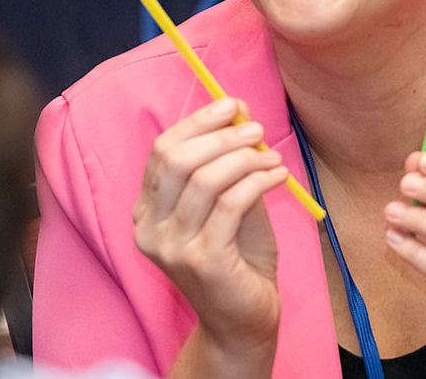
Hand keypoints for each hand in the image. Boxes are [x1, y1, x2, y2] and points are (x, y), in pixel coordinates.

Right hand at [133, 97, 288, 358]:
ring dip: (245, 158)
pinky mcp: (202, 260)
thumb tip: (238, 111)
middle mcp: (149, 228)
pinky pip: (231, 203)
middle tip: (256, 129)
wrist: (244, 319)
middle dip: (221, 136)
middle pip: (178, 159)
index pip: (163, 150)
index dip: (199, 122)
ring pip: (205, 179)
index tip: (233, 106)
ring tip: (272, 156)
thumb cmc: (238, 257)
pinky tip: (279, 177)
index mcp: (147, 210)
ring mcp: (172, 247)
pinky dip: (258, 181)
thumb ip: (227, 163)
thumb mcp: (228, 202)